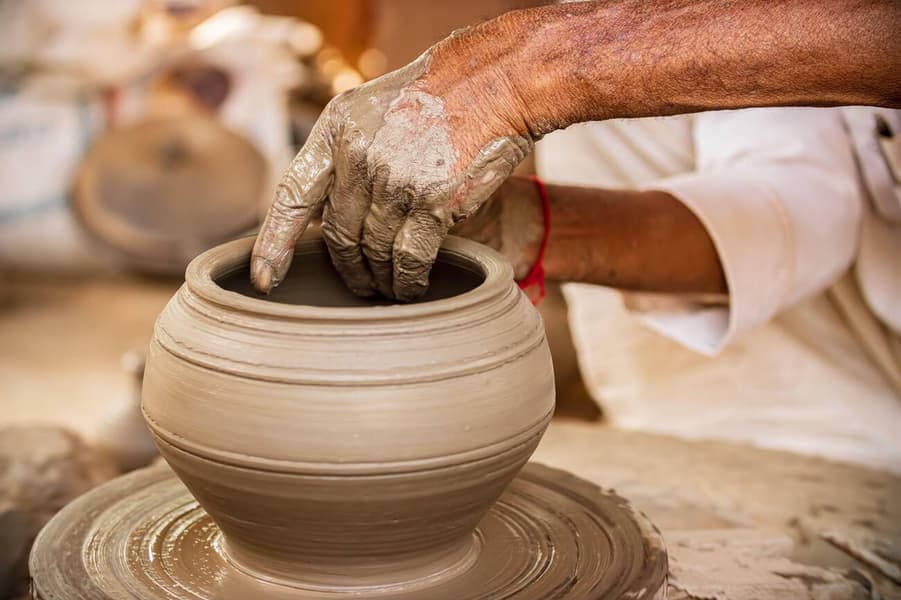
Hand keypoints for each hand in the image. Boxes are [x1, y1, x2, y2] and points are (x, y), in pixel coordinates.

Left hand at [251, 31, 532, 300]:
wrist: (490, 83)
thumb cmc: (432, 100)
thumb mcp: (369, 109)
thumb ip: (343, 154)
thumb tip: (323, 212)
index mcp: (335, 131)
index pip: (294, 195)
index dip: (275, 242)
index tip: (264, 279)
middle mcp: (358, 155)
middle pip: (340, 234)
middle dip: (348, 268)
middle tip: (360, 284)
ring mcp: (394, 179)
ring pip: (374, 250)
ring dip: (380, 277)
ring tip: (388, 287)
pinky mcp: (432, 200)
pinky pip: (409, 257)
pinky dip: (407, 280)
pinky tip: (411, 286)